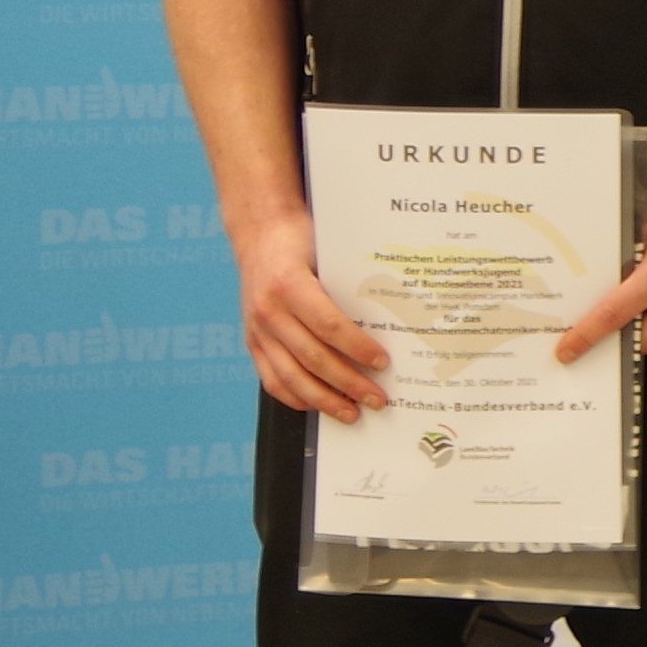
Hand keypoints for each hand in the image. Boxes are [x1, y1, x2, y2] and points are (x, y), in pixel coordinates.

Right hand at [235, 204, 387, 420]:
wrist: (259, 233)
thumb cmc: (301, 240)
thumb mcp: (327, 252)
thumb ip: (350, 284)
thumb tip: (394, 316)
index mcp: (289, 285)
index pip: (329, 325)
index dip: (357, 348)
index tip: (383, 362)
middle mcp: (268, 310)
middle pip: (313, 358)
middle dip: (349, 383)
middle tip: (378, 399)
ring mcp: (256, 329)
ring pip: (291, 376)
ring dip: (324, 400)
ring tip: (352, 413)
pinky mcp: (251, 342)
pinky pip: (271, 379)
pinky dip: (295, 397)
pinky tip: (317, 405)